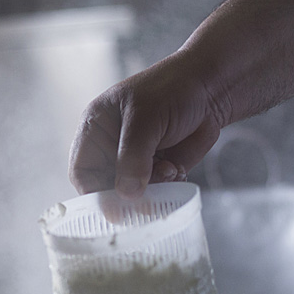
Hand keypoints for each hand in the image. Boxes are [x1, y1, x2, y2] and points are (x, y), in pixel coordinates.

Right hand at [69, 50, 228, 195]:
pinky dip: (168, 187)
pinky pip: (158, 191)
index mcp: (96, 128)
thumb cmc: (172, 90)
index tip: (114, 206)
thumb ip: (132, 157)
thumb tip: (127, 194)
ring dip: (153, 190)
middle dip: (128, 195)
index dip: (93, 192)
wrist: (211, 86)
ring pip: (135, 193)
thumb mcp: (145, 119)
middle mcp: (113, 147)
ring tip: (169, 169)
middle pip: (108, 188)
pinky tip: (177, 168)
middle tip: (147, 196)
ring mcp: (138, 159)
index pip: (82, 172)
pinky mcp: (160, 167)